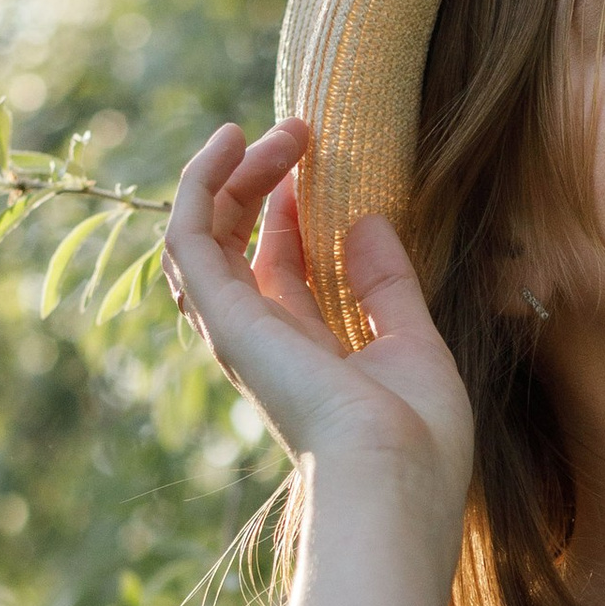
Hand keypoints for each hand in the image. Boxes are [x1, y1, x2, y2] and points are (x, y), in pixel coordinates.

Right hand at [164, 119, 472, 552]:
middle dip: (261, 181)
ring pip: (202, 234)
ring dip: (231, 174)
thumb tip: (368, 222)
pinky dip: (199, 184)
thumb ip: (388, 286)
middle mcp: (262, 341)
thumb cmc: (417, 436)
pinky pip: (187, 237)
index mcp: (306, 354)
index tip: (317, 160)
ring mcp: (237, 330)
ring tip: (271, 131)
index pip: (279, 266)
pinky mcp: (224, 316)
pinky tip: (229, 140)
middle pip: (237, 242)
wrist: (395, 475)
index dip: (291, 208)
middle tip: (301, 132)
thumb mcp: (415, 344)